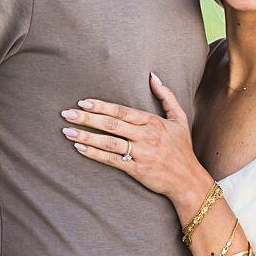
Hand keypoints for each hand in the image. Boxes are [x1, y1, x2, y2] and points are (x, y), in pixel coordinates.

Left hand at [62, 72, 205, 204]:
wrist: (188, 179)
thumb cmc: (182, 148)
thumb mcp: (180, 119)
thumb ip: (167, 96)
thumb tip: (152, 76)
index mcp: (154, 122)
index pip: (123, 111)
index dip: (102, 106)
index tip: (83, 103)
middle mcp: (147, 136)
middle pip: (112, 125)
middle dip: (87, 118)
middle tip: (67, 114)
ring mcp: (141, 154)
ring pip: (109, 142)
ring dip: (86, 136)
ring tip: (67, 131)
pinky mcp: (137, 170)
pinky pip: (112, 160)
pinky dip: (94, 154)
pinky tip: (80, 148)